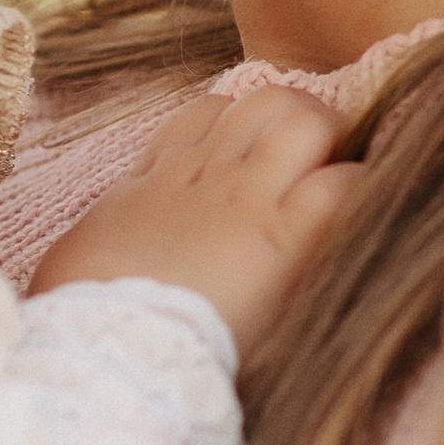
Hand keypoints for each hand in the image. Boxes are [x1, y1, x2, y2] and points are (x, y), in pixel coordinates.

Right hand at [27, 86, 354, 368]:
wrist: (108, 343)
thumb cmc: (81, 312)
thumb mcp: (85, 253)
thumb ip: (110, 235)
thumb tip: (99, 253)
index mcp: (157, 179)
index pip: (205, 115)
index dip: (238, 123)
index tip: (250, 152)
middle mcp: (206, 175)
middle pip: (264, 101)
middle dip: (298, 115)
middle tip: (315, 154)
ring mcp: (247, 198)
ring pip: (305, 121)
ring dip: (331, 140)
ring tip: (340, 170)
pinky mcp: (285, 237)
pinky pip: (341, 185)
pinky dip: (359, 188)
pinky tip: (362, 208)